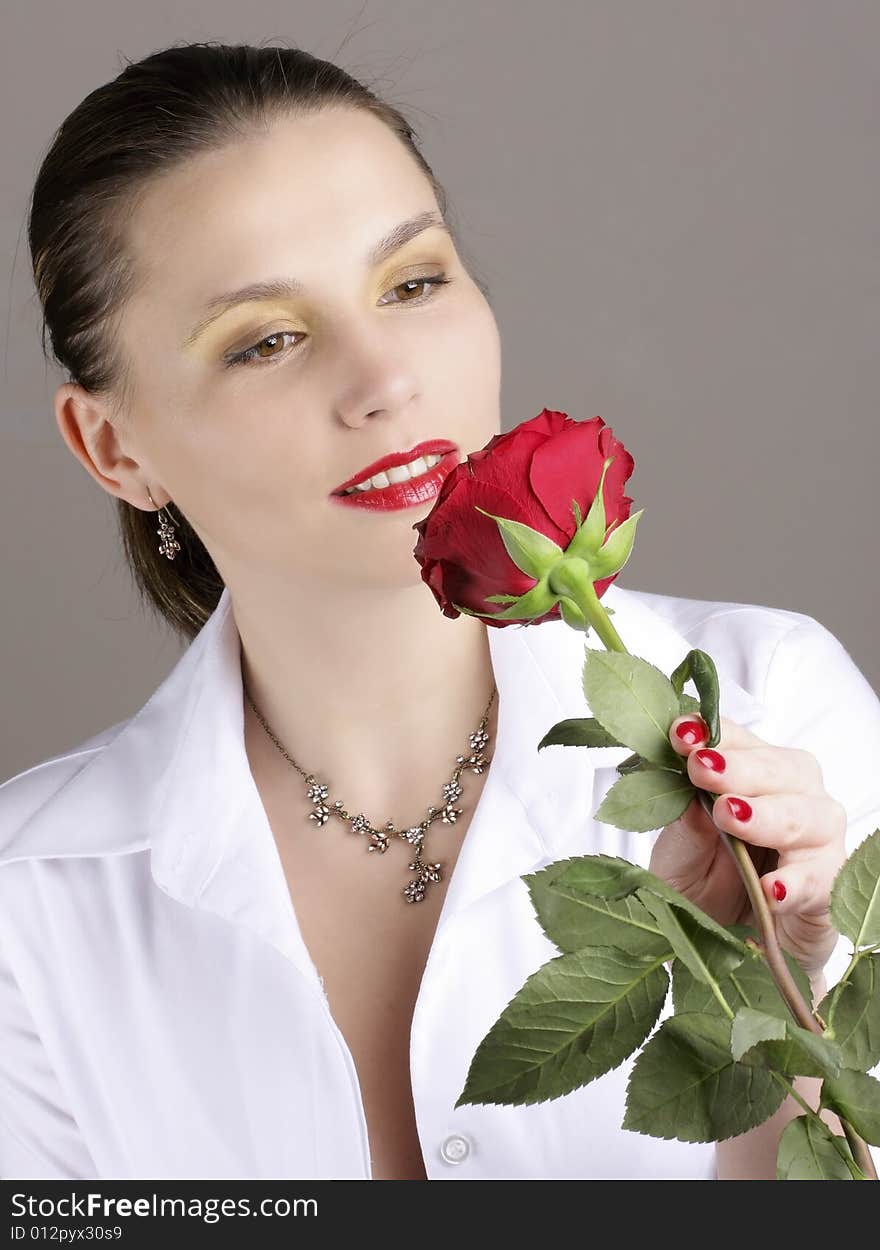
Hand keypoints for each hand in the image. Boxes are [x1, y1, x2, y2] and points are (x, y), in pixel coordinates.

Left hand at [647, 714, 847, 977]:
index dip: (713, 734)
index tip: (682, 736)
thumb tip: (686, 791)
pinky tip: (771, 888)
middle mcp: (792, 798)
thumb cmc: (705, 887)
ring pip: (809, 815)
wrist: (731, 948)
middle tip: (704, 769)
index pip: (739, 741)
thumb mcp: (678, 858)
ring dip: (768, 815)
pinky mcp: (828, 886)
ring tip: (731, 817)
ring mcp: (817, 841)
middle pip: (782, 769)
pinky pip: (819, 879)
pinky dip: (795, 882)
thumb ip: (684, 826)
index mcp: (750, 778)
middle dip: (740, 768)